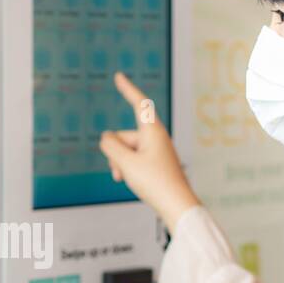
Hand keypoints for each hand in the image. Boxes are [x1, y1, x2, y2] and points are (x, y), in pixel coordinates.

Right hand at [100, 72, 200, 231]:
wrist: (177, 205)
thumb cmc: (155, 183)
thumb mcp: (125, 163)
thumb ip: (110, 146)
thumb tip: (106, 138)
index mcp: (152, 131)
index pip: (138, 103)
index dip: (127, 89)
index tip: (119, 76)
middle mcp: (156, 137)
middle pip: (124, 136)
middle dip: (115, 152)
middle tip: (119, 173)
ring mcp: (157, 150)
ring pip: (127, 150)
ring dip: (120, 163)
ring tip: (126, 180)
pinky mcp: (157, 163)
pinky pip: (135, 159)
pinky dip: (128, 168)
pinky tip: (131, 182)